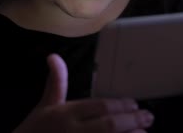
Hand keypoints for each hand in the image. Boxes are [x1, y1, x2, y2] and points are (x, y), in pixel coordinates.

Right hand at [14, 54, 153, 132]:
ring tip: (144, 132)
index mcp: (65, 114)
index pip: (99, 107)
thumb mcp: (44, 106)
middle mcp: (73, 131)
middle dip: (132, 120)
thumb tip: (53, 56)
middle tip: (148, 116)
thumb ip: (56, 82)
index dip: (120, 105)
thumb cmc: (34, 131)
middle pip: (110, 125)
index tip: (134, 104)